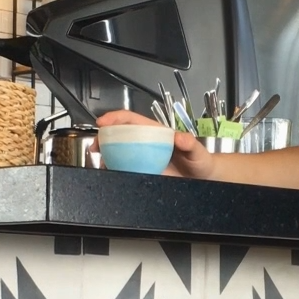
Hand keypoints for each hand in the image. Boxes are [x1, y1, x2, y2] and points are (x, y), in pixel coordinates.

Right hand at [96, 110, 211, 179]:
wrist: (204, 180)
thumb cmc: (200, 162)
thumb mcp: (197, 151)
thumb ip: (189, 143)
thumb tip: (180, 137)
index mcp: (156, 133)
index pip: (131, 120)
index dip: (115, 118)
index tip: (103, 122)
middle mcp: (147, 144)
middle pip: (120, 135)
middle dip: (103, 137)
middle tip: (95, 146)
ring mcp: (143, 159)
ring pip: (119, 153)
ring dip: (106, 154)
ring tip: (99, 161)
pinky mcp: (143, 173)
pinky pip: (125, 169)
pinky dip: (115, 170)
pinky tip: (109, 173)